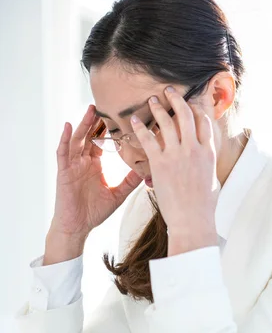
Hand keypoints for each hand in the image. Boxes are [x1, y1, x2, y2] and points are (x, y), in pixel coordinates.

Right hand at [50, 105, 141, 239]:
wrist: (77, 227)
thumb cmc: (94, 212)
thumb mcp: (118, 194)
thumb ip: (130, 181)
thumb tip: (148, 170)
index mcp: (95, 164)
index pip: (103, 141)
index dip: (110, 129)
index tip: (122, 115)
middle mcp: (83, 161)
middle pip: (90, 135)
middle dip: (97, 120)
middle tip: (107, 104)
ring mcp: (72, 165)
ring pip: (77, 139)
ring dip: (83, 124)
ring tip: (90, 110)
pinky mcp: (63, 172)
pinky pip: (62, 152)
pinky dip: (64, 138)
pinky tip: (67, 126)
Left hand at [130, 87, 219, 252]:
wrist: (192, 220)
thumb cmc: (203, 206)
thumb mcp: (212, 181)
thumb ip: (207, 166)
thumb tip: (206, 161)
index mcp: (209, 153)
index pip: (204, 123)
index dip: (196, 110)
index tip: (190, 103)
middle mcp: (194, 149)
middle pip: (186, 115)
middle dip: (177, 100)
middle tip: (169, 91)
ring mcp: (177, 154)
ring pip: (167, 122)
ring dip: (158, 108)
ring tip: (151, 100)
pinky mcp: (161, 163)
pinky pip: (149, 139)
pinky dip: (141, 128)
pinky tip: (134, 121)